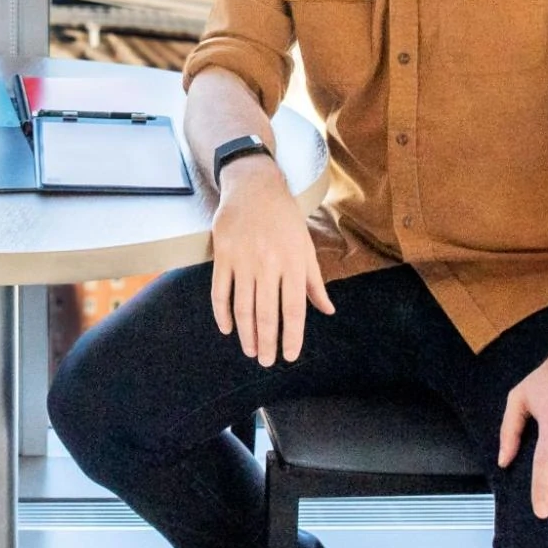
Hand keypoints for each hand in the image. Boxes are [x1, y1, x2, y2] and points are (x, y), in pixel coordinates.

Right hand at [209, 157, 333, 365]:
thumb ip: (314, 282)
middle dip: (266, 341)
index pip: (294, 309)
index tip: (289, 356)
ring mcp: (243, 259)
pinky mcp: (223, 254)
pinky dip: (222, 313)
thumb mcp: (305, 247)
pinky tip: (227, 328)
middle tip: (265, 361)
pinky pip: (220, 291)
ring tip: (249, 350)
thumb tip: (327, 310)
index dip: (292, 336)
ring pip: (243, 306)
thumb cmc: (285, 218)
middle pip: (267, 312)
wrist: (255, 186)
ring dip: (246, 333)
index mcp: (293, 263)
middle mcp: (269, 264)